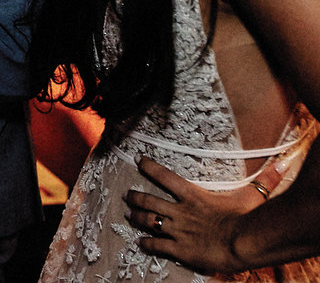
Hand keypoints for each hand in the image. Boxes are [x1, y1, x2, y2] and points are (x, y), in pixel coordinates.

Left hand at [124, 156, 285, 273]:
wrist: (242, 242)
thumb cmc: (247, 219)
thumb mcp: (253, 196)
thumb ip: (264, 181)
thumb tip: (281, 164)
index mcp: (194, 196)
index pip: (165, 177)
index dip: (150, 167)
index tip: (138, 159)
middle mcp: (181, 212)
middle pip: (150, 201)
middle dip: (136, 198)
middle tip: (127, 195)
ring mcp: (178, 230)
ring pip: (149, 221)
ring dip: (136, 218)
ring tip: (128, 215)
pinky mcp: (180, 249)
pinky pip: (158, 246)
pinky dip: (147, 244)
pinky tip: (140, 243)